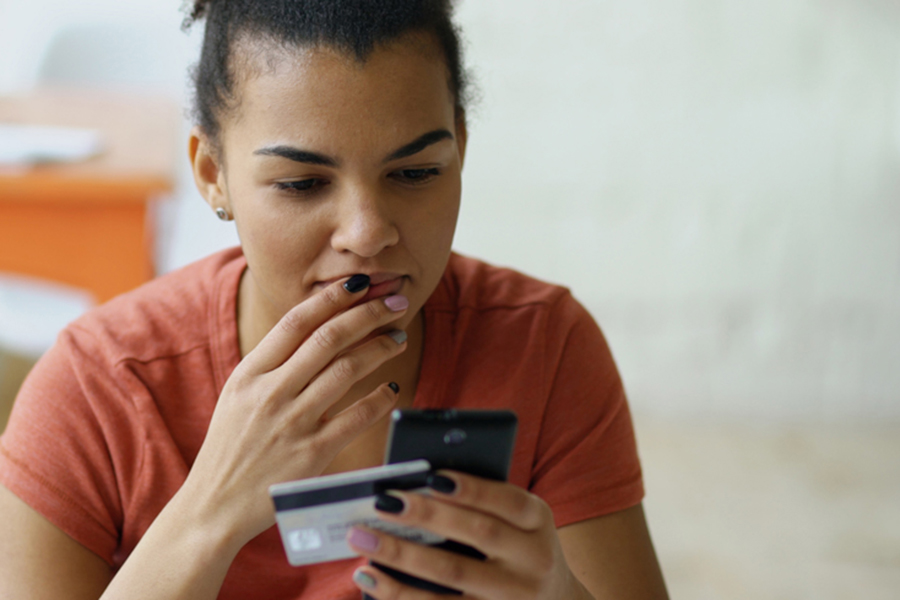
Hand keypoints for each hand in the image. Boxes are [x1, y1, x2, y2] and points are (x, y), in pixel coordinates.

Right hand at [177, 277, 408, 547]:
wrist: (214, 505)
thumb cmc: (230, 448)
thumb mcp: (238, 396)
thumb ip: (271, 365)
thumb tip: (312, 327)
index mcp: (249, 374)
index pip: (295, 321)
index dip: (332, 298)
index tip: (360, 284)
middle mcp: (269, 393)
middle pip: (327, 339)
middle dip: (367, 314)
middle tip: (394, 302)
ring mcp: (291, 423)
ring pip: (346, 370)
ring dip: (379, 349)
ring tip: (398, 338)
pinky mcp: (311, 454)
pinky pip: (356, 418)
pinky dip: (380, 399)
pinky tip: (393, 388)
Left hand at [346, 471, 593, 599]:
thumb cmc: (519, 547)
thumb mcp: (519, 521)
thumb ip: (483, 503)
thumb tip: (417, 482)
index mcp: (537, 520)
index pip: (507, 499)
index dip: (472, 488)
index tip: (432, 476)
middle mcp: (533, 559)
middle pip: (477, 533)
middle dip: (426, 516)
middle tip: (382, 502)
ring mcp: (513, 596)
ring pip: (453, 575)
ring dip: (402, 556)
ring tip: (362, 539)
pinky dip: (400, 594)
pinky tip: (370, 578)